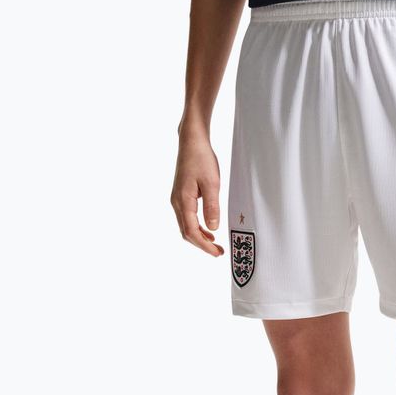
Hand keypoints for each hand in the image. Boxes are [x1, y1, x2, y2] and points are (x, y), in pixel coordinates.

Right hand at [170, 132, 223, 256]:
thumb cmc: (201, 158)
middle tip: (218, 252)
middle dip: (202, 245)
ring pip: (186, 226)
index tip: (217, 252)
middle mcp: (177, 202)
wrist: (191, 142)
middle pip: (186, 232)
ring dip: (199, 237)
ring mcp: (177, 199)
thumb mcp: (212, 183)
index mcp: (183, 201)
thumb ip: (212, 206)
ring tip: (215, 244)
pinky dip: (197, 228)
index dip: (204, 245)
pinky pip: (187, 218)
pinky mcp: (181, 196)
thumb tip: (213, 227)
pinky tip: (208, 230)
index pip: (191, 232)